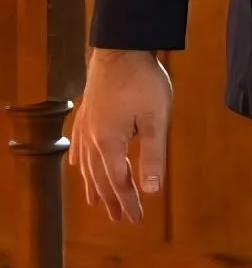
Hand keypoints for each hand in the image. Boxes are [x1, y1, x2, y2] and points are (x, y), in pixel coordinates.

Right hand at [68, 49, 173, 222]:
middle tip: (121, 219)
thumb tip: (152, 191)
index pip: (118, 182)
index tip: (136, 220)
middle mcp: (92, 140)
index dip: (128, 202)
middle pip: (100, 178)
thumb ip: (154, 155)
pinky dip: (82, 161)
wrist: (120, 48)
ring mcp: (86, 126)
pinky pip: (80, 145)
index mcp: (109, 144)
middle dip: (112, 200)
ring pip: (88, 165)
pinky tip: (78, 166)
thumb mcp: (157, 118)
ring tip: (97, 203)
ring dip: (95, 186)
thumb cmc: (142, 81)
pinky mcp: (87, 113)